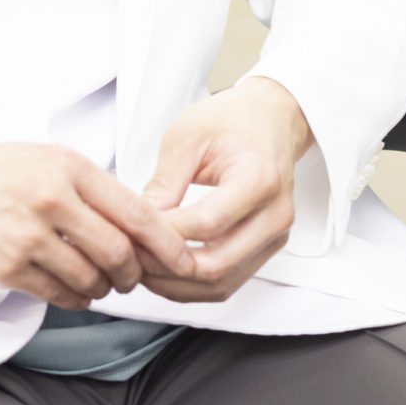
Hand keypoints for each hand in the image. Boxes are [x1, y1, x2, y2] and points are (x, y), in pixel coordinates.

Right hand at [0, 123, 196, 309]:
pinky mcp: (6, 265)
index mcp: (68, 166)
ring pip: (91, 278)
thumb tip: (135, 226)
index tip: (181, 261)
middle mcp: (51, 198)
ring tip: (99, 284)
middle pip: (120, 252)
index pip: (136, 212)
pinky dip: (75, 299)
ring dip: (104, 289)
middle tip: (132, 278)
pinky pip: (59, 295)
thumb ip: (88, 188)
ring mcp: (27, 235)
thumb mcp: (43, 159)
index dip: (166, 244)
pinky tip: (72, 291)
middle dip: (135, 274)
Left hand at [138, 75, 314, 302]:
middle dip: (166, 268)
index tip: (132, 230)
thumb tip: (139, 223)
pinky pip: (229, 282)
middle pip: (217, 265)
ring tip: (143, 268)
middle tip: (131, 257)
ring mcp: (274, 236)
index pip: (207, 224)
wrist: (271, 119)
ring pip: (222, 284)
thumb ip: (165, 182)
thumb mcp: (187, 137)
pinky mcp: (267, 247)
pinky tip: (165, 270)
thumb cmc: (232, 121)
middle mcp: (274, 214)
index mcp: (258, 179)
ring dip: (177, 285)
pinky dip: (194, 285)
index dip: (165, 234)